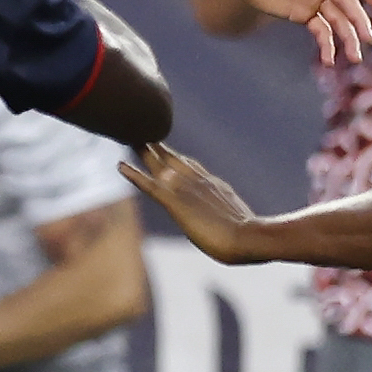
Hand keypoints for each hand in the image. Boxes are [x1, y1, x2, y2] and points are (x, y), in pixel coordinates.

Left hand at [120, 142, 265, 263]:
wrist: (250, 237)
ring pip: (159, 165)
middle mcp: (199, 181)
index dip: (176, 158)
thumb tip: (241, 226)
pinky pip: (149, 185)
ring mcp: (187, 190)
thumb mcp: (240, 223)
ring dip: (143, 152)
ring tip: (129, 138)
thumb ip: (232, 218)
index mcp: (214, 186)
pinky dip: (134, 174)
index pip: (191, 167)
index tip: (165, 149)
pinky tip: (120, 165)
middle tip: (143, 133)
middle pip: (173, 159)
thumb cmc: (250, 238)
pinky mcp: (176, 202)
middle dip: (158, 147)